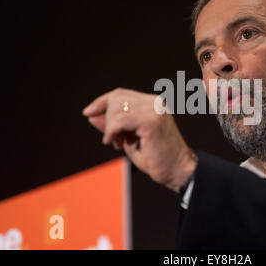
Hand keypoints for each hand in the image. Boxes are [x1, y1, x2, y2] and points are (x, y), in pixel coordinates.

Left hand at [82, 88, 196, 192]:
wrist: (176, 170)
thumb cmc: (156, 158)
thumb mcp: (128, 139)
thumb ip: (112, 125)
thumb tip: (91, 115)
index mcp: (152, 104)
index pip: (120, 94)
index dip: (102, 101)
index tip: (88, 112)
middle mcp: (155, 103)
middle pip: (116, 98)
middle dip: (107, 119)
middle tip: (113, 139)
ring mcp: (155, 110)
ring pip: (116, 108)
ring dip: (110, 128)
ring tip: (118, 143)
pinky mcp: (152, 121)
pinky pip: (120, 120)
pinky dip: (113, 132)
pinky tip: (117, 143)